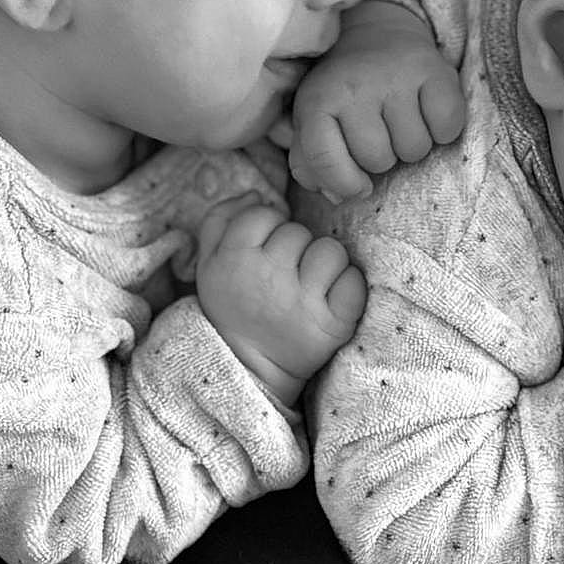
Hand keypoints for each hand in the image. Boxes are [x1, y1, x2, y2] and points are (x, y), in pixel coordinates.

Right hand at [194, 192, 366, 405]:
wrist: (250, 370)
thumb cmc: (233, 308)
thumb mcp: (209, 264)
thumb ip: (223, 219)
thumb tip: (257, 194)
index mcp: (234, 259)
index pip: (265, 214)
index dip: (268, 229)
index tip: (263, 253)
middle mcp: (268, 278)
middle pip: (299, 232)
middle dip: (295, 249)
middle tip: (283, 277)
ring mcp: (304, 302)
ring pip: (331, 251)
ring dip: (323, 265)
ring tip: (308, 287)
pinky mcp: (333, 324)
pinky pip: (354, 281)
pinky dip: (346, 288)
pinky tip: (328, 302)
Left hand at [285, 0, 464, 202]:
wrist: (377, 33)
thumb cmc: (342, 91)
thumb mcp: (313, 122)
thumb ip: (311, 163)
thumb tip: (337, 195)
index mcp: (317, 100)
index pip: (325, 162)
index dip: (345, 185)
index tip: (359, 186)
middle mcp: (354, 86)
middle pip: (378, 160)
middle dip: (383, 158)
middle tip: (381, 132)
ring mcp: (396, 76)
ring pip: (414, 149)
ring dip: (412, 145)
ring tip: (401, 120)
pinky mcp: (435, 70)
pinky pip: (447, 128)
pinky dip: (443, 130)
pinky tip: (426, 112)